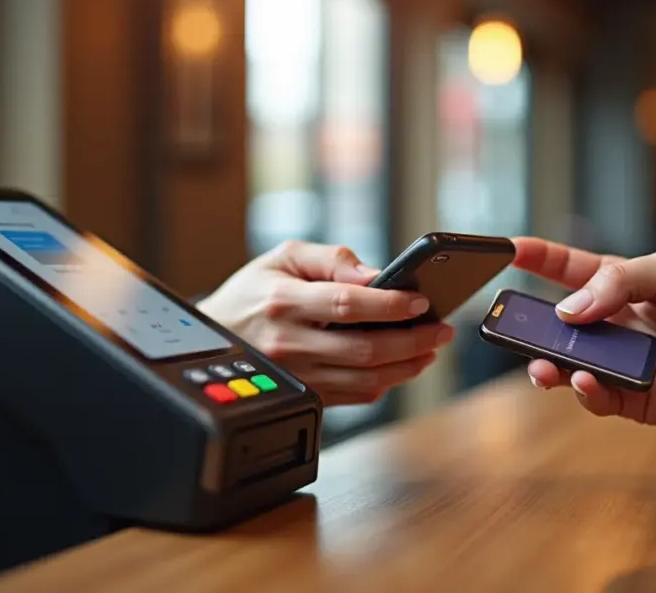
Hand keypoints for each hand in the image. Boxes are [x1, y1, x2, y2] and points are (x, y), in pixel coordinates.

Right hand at [197, 241, 453, 405]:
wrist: (214, 338)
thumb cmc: (252, 293)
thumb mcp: (283, 257)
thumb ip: (330, 259)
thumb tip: (375, 275)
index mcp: (282, 302)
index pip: (347, 305)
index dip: (390, 304)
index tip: (422, 300)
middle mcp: (288, 343)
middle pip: (364, 349)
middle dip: (413, 340)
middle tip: (442, 329)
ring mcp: (296, 376)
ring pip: (365, 380)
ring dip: (407, 366)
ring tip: (430, 347)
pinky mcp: (304, 398)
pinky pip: (355, 396)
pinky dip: (386, 382)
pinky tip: (402, 364)